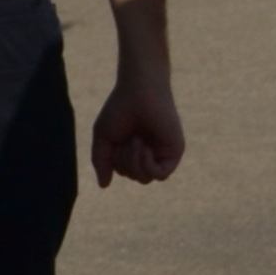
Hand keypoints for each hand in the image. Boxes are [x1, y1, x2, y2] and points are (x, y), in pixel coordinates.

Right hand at [90, 69, 182, 187]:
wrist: (139, 89)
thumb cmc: (120, 108)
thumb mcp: (103, 138)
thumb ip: (101, 162)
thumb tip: (104, 185)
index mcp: (135, 148)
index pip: (124, 171)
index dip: (115, 161)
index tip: (117, 139)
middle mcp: (151, 151)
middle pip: (134, 176)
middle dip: (124, 161)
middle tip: (128, 138)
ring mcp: (162, 151)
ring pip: (145, 178)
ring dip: (134, 162)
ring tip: (136, 140)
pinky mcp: (174, 150)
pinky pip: (161, 175)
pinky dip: (147, 165)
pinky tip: (144, 148)